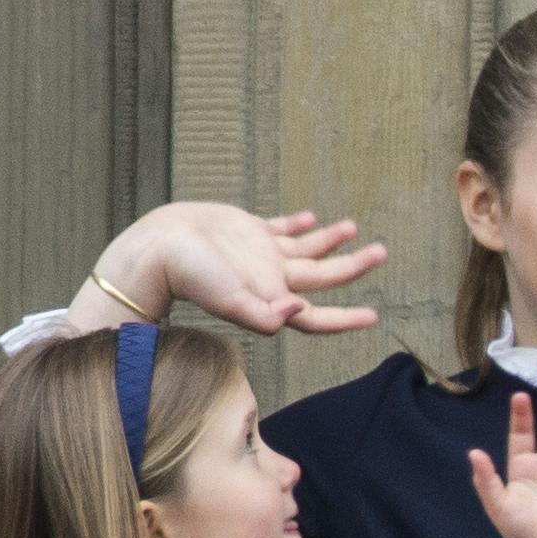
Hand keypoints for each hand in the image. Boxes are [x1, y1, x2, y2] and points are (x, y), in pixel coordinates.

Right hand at [78, 202, 388, 337]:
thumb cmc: (188, 278)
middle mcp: (271, 278)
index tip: (375, 317)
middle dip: (353, 266)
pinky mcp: (245, 231)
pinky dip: (297, 224)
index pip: (316, 315)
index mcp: (272, 298)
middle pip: (322, 277)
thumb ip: (263, 314)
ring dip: (330, 240)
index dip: (345, 319)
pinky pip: (279, 228)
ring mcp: (260, 254)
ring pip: (305, 249)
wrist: (154, 248)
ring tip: (354, 228)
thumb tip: (299, 309)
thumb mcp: (228, 300)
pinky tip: (311, 218)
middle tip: (382, 253)